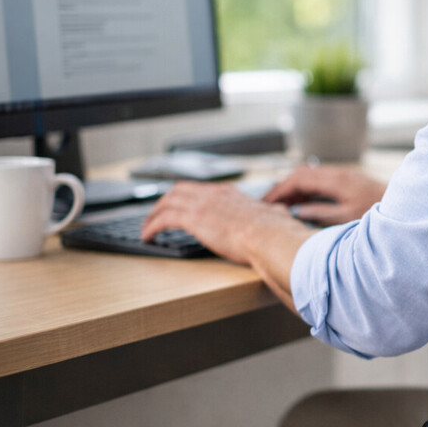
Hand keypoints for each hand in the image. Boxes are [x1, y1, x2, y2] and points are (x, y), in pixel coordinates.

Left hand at [142, 182, 309, 265]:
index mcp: (230, 194)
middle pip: (178, 190)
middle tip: (157, 214)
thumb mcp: (276, 215)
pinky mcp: (193, 219)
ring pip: (166, 202)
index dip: (187, 197)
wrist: (269, 236)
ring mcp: (201, 205)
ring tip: (147, 227)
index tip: (182, 206)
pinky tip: (147, 236)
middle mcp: (213, 194)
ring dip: (153, 214)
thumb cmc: (275, 231)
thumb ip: (274, 213)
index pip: (201, 189)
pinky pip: (163, 219)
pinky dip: (151, 226)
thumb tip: (281, 213)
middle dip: (164, 201)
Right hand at [263, 165, 386, 225]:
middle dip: (282, 188)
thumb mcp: (346, 218)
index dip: (279, 190)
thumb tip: (297, 212)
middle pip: (301, 174)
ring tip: (281, 206)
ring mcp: (343, 175)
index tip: (265, 202)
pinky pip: (319, 180)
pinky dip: (306, 189)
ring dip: (294, 188)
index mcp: (334, 180)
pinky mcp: (348, 180)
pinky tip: (303, 202)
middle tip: (268, 204)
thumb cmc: (378, 213)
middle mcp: (337, 173)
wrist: (405, 205)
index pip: (297, 179)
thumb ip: (320, 214)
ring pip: (309, 176)